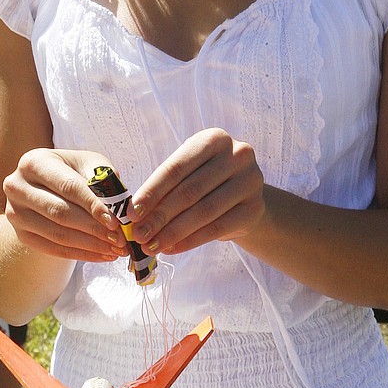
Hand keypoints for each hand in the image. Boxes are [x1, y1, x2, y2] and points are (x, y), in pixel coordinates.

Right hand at [3, 148, 129, 263]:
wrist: (47, 186)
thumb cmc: (73, 172)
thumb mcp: (88, 165)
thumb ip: (104, 181)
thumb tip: (122, 208)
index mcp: (34, 162)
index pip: (68, 187)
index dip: (93, 205)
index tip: (116, 221)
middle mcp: (17, 186)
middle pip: (60, 212)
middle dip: (94, 228)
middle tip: (120, 239)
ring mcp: (15, 212)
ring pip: (57, 234)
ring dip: (91, 245)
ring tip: (116, 250)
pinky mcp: (21, 234)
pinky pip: (53, 249)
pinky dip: (81, 254)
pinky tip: (103, 255)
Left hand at [129, 129, 264, 255]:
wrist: (244, 198)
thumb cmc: (206, 182)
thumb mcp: (188, 174)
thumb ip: (164, 189)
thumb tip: (134, 215)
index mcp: (213, 139)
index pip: (176, 168)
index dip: (151, 192)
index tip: (131, 214)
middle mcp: (237, 155)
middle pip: (190, 191)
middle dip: (160, 216)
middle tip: (139, 235)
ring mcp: (250, 181)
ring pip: (204, 211)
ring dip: (173, 232)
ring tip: (152, 246)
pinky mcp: (255, 208)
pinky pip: (218, 228)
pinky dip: (191, 241)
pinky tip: (172, 248)